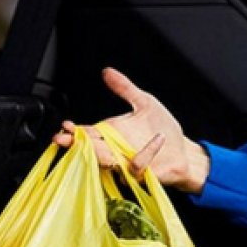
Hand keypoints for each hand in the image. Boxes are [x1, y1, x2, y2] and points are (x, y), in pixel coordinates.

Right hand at [52, 67, 210, 194]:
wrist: (183, 150)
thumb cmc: (163, 128)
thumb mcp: (145, 102)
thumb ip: (125, 88)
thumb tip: (107, 72)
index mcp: (112, 132)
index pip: (88, 132)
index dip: (75, 130)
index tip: (65, 126)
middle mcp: (115, 149)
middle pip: (90, 148)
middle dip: (75, 144)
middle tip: (63, 139)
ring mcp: (125, 164)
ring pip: (106, 162)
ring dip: (98, 154)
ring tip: (88, 144)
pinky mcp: (140, 175)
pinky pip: (135, 166)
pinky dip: (144, 154)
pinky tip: (156, 141)